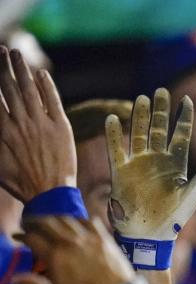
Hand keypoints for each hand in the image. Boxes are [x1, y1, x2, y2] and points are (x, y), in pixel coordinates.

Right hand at [0, 47, 75, 201]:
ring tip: (16, 54)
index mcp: (3, 130)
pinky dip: (46, 86)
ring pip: (29, 90)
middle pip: (9, 88)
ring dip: (22, 70)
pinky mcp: (61, 127)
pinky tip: (41, 74)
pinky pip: (53, 101)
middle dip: (4, 67)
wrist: (49, 194)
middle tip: (1, 50)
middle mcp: (20, 123)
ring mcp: (41, 123)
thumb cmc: (21, 183)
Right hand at [13, 216, 134, 283]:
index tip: (18, 237)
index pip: (32, 238)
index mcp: (55, 257)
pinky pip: (89, 221)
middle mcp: (70, 243)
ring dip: (54, 218)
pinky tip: (76, 224)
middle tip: (29, 225)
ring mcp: (89, 238)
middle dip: (34, 221)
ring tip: (49, 223)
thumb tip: (14, 279)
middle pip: (47, 222)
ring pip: (67, 219)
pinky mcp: (104, 238)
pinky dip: (79, 220)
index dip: (21, 236)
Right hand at [108, 88, 195, 240]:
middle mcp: (157, 160)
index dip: (184, 117)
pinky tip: (113, 119)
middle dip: (161, 110)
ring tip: (142, 99)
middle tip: (160, 91)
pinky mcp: (121, 171)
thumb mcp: (193, 195)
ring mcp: (139, 164)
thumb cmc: (174, 217)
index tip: (186, 99)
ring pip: (139, 134)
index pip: (181, 134)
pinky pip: (116, 149)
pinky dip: (114, 134)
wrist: (149, 234)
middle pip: (159, 129)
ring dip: (140, 117)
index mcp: (176, 164)